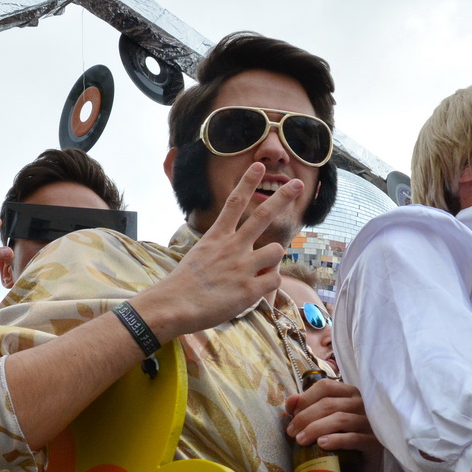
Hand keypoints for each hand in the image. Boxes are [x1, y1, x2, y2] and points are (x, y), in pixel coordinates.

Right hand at [135, 165, 295, 338]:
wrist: (174, 306)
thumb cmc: (184, 284)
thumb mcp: (200, 256)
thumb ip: (222, 250)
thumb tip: (244, 251)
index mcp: (217, 237)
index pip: (234, 202)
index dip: (247, 182)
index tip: (258, 166)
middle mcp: (232, 246)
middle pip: (263, 215)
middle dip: (282, 197)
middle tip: (297, 184)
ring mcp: (242, 266)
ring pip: (277, 250)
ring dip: (273, 259)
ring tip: (258, 270)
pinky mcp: (249, 288)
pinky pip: (275, 279)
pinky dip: (270, 284)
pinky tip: (256, 289)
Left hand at [284, 379, 381, 456]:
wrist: (362, 467)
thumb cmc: (340, 439)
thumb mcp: (322, 420)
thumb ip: (306, 407)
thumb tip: (291, 399)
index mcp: (349, 393)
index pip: (325, 386)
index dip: (306, 398)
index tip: (292, 414)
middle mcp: (361, 403)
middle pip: (329, 404)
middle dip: (305, 417)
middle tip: (291, 433)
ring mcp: (370, 422)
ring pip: (340, 419)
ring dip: (315, 428)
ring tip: (301, 441)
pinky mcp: (373, 442)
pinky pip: (353, 438)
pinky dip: (335, 440)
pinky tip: (322, 444)